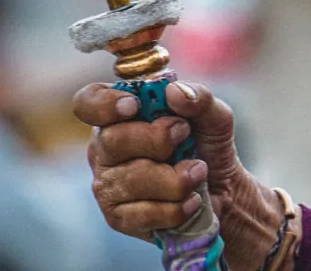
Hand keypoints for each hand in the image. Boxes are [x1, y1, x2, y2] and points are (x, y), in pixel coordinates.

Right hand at [73, 80, 284, 265]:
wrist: (222, 189)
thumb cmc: (207, 145)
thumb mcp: (213, 115)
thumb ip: (199, 97)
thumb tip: (174, 93)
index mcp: (118, 115)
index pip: (88, 103)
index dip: (104, 104)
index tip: (133, 106)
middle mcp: (104, 148)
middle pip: (111, 140)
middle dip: (157, 140)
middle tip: (184, 137)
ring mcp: (107, 184)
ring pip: (132, 179)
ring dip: (176, 178)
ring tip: (198, 173)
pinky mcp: (118, 217)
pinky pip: (142, 214)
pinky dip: (175, 208)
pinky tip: (191, 200)